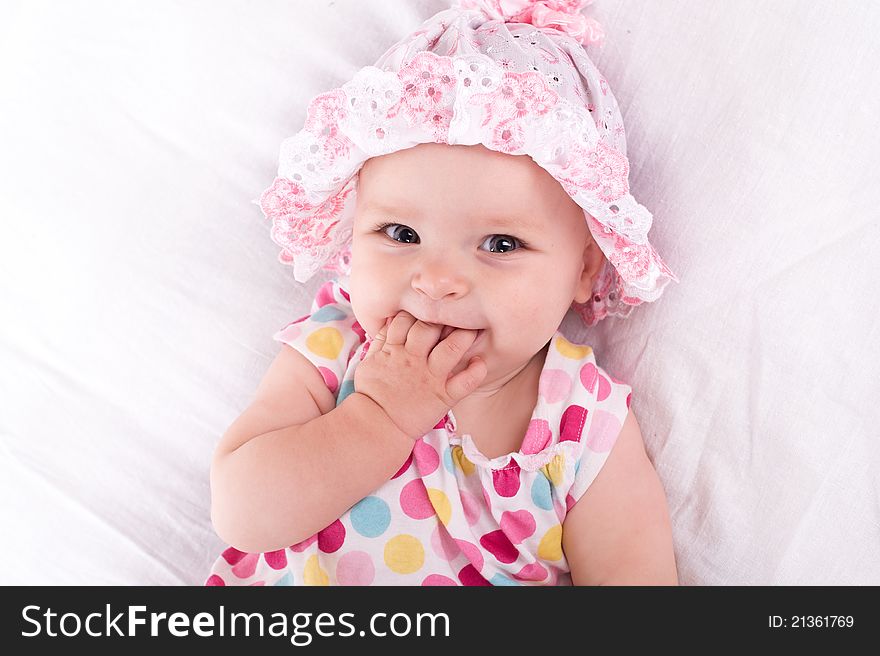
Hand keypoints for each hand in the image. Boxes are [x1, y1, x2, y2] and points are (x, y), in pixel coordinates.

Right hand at [353, 310, 487, 439]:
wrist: (376, 425)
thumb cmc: (371, 395)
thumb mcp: (368, 364)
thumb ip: (379, 343)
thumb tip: (389, 323)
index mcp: (394, 350)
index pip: (406, 320)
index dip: (417, 312)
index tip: (426, 312)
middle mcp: (413, 359)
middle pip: (430, 327)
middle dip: (442, 318)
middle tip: (455, 315)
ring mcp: (430, 377)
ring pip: (451, 348)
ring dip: (464, 337)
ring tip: (473, 331)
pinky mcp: (443, 396)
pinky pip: (465, 383)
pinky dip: (476, 372)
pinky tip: (480, 363)